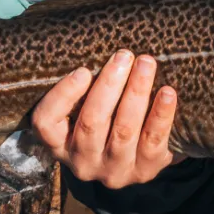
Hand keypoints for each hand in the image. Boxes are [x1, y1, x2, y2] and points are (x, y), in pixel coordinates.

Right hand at [31, 50, 184, 189]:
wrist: (143, 155)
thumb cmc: (108, 118)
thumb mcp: (86, 108)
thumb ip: (85, 86)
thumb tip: (99, 43)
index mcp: (59, 144)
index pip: (46, 123)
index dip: (62, 96)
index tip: (82, 70)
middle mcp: (83, 162)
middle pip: (91, 123)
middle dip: (109, 85)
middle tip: (124, 55)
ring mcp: (114, 171)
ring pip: (123, 130)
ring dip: (136, 92)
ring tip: (146, 63)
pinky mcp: (145, 171)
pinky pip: (153, 141)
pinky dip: (161, 115)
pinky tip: (167, 92)